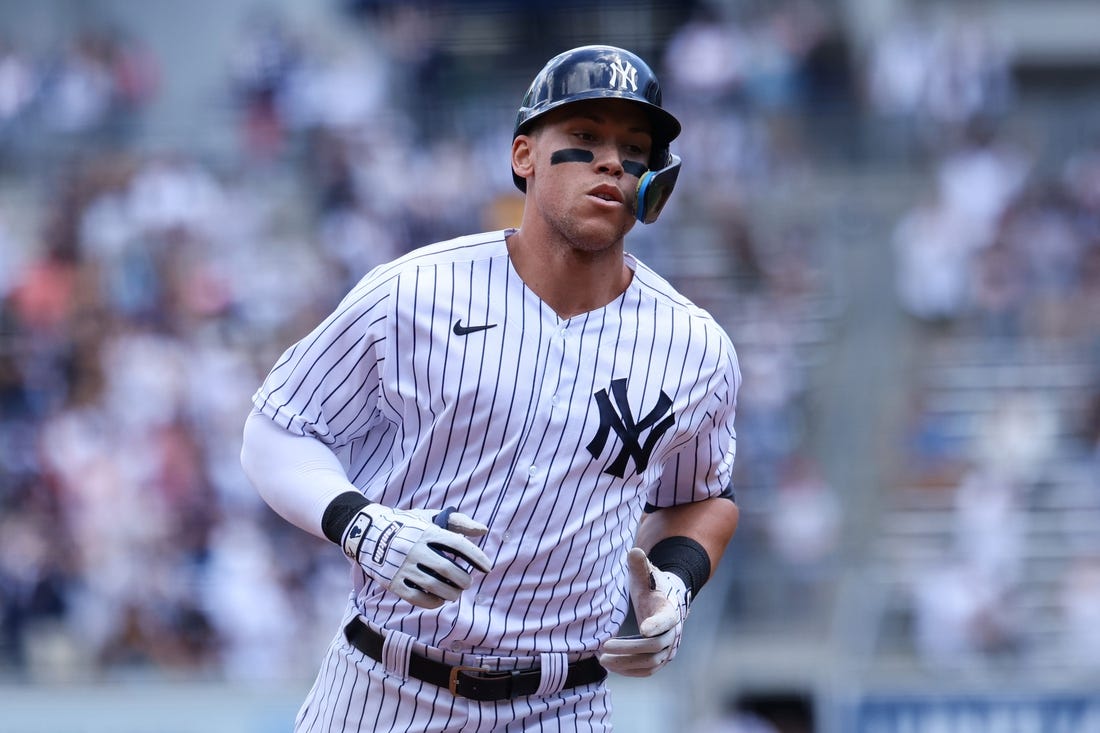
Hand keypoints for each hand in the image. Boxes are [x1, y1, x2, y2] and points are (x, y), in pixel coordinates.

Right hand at [341, 504, 492, 608]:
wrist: (367, 533)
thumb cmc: (406, 525)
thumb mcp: (429, 517)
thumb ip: (457, 521)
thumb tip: (484, 531)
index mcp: (427, 531)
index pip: (458, 544)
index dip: (476, 557)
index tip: (487, 568)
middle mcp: (415, 548)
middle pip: (448, 569)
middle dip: (464, 579)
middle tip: (468, 582)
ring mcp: (402, 566)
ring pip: (434, 586)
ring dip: (451, 593)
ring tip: (455, 592)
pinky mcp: (392, 582)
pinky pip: (417, 598)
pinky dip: (433, 602)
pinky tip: (440, 600)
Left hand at [598, 547, 689, 676]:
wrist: (665, 599)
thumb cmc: (652, 585)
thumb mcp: (646, 573)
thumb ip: (640, 564)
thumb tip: (634, 551)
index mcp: (670, 610)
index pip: (667, 620)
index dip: (656, 625)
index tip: (642, 628)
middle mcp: (673, 632)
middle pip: (654, 646)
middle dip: (629, 649)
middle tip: (604, 647)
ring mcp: (668, 648)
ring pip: (650, 663)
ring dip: (626, 664)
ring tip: (602, 660)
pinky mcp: (660, 658)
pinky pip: (648, 670)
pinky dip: (631, 671)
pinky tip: (612, 667)